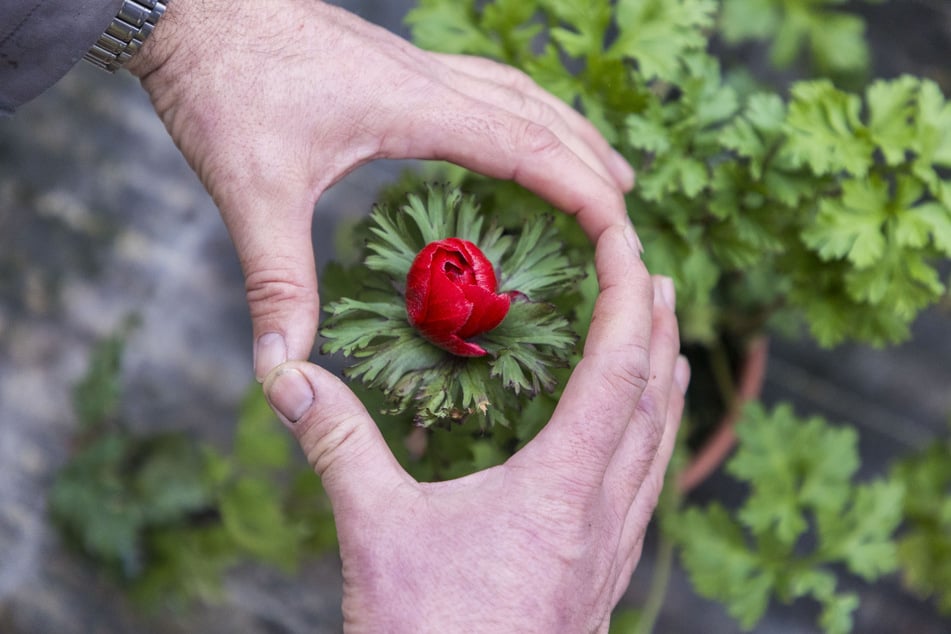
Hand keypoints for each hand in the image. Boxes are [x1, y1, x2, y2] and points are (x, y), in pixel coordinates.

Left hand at [127, 0, 635, 379]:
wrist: (184, 1)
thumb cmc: (223, 80)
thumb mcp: (254, 189)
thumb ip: (275, 281)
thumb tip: (281, 366)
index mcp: (417, 107)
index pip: (527, 147)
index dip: (582, 189)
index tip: (623, 231)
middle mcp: (429, 81)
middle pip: (539, 117)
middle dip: (590, 164)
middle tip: (627, 212)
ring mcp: (412, 67)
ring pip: (518, 92)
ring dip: (566, 130)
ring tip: (601, 166)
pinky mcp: (391, 65)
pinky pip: (484, 84)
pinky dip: (522, 110)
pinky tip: (513, 128)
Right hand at [263, 226, 688, 632]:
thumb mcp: (377, 531)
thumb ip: (339, 445)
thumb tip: (290, 376)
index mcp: (561, 485)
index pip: (615, 365)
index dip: (627, 294)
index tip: (628, 239)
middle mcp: (602, 511)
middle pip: (653, 397)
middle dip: (659, 326)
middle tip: (655, 274)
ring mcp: (609, 548)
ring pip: (660, 445)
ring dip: (666, 382)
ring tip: (669, 342)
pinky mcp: (599, 576)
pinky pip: (646, 488)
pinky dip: (653, 440)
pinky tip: (638, 444)